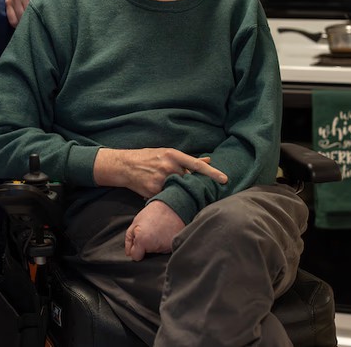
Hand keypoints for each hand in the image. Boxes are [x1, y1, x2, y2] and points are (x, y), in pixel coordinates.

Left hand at [5, 0, 49, 26]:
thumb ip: (15, 6)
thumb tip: (20, 24)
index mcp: (9, 1)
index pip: (13, 21)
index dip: (19, 27)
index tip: (26, 29)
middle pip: (21, 19)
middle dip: (28, 24)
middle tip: (35, 26)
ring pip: (29, 13)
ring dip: (35, 17)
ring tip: (40, 19)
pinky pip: (37, 5)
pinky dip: (40, 9)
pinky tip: (43, 10)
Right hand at [93, 148, 227, 197]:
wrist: (125, 166)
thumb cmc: (148, 157)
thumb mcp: (167, 153)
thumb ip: (188, 160)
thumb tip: (209, 161)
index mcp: (172, 154)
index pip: (196, 165)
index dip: (212, 173)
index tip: (225, 180)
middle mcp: (168, 166)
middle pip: (189, 179)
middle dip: (190, 183)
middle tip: (186, 184)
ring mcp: (161, 179)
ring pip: (179, 189)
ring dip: (179, 190)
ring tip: (168, 185)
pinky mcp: (154, 190)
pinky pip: (168, 196)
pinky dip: (168, 195)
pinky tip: (160, 189)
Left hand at [125, 200, 183, 260]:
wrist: (172, 207)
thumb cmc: (152, 213)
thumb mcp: (135, 222)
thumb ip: (129, 239)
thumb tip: (129, 253)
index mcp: (142, 241)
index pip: (136, 257)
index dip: (136, 249)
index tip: (139, 242)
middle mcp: (154, 247)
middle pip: (147, 254)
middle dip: (146, 246)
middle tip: (150, 233)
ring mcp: (165, 248)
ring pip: (156, 252)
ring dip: (156, 244)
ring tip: (158, 231)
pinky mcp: (174, 247)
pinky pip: (165, 249)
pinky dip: (164, 244)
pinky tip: (165, 234)